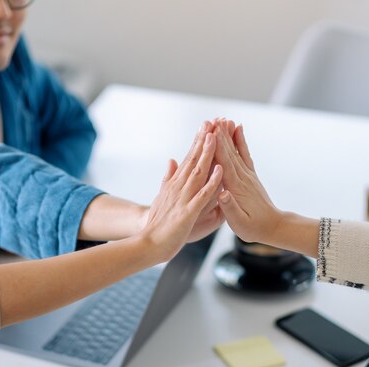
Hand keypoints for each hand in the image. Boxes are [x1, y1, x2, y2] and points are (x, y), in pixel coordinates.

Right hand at [140, 128, 222, 261]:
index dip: (198, 142)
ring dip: (207, 154)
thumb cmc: (157, 223)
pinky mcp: (187, 212)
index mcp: (175, 184)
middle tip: (212, 121)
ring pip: (197, 172)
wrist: (148, 243)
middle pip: (193, 160)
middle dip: (203, 140)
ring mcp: (183, 199)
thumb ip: (168, 177)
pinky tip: (220, 171)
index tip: (206, 126)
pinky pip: (202, 196)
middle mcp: (178, 187)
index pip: (189, 158)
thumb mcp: (162, 196)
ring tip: (215, 136)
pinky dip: (211, 183)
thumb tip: (172, 160)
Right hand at [213, 119, 281, 243]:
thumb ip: (230, 208)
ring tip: (222, 118)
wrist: (274, 227)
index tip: (209, 135)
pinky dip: (241, 141)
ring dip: (229, 134)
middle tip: (212, 120)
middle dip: (220, 136)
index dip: (216, 149)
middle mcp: (242, 178)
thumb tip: (222, 194)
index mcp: (236, 189)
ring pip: (236, 151)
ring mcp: (247, 175)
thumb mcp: (239, 223)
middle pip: (229, 153)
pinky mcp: (250, 175)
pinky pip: (244, 154)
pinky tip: (238, 128)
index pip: (223, 165)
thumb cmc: (253, 228)